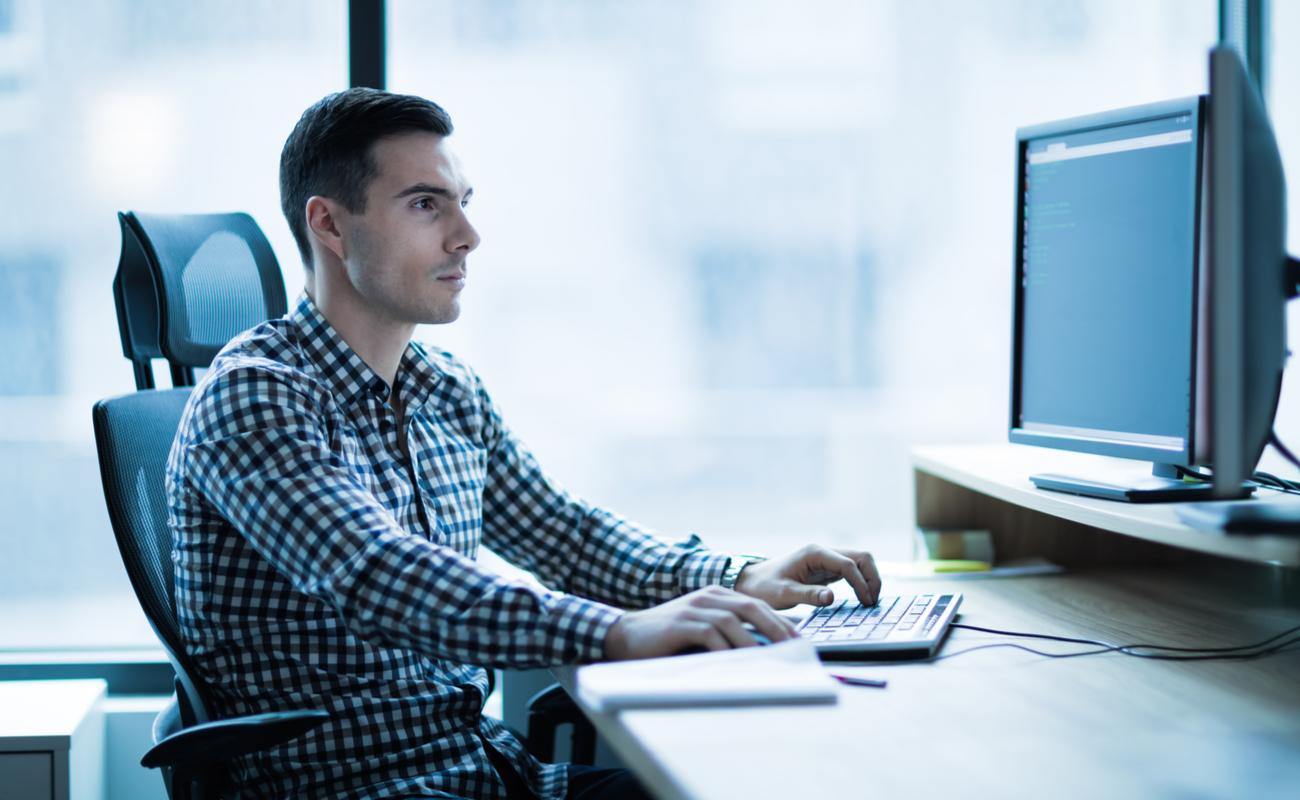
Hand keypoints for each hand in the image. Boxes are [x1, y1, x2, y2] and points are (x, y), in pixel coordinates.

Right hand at [603, 586, 797, 660]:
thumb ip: (727, 636)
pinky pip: (709, 634)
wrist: (625, 636)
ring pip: (733, 620)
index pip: (756, 604)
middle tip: (793, 647)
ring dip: (754, 640)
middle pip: (751, 607)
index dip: (779, 621)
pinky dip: (726, 648)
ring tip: (771, 658)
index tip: (798, 640)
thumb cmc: (667, 638)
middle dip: (776, 627)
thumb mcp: (701, 631)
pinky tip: (737, 662)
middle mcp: (708, 597)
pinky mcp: (680, 623)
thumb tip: (761, 653)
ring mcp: (694, 608)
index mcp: (716, 595)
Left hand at [733, 544, 880, 609]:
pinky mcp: (825, 571)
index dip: (860, 582)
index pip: (848, 563)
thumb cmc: (764, 586)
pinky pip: (850, 573)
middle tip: (872, 602)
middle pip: (860, 557)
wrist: (750, 583)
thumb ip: (808, 595)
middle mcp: (823, 553)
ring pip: (858, 563)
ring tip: (869, 602)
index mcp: (814, 553)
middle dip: (871, 577)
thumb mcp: (783, 593)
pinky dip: (860, 583)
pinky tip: (861, 599)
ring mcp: (826, 560)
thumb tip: (832, 598)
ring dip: (868, 579)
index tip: (866, 602)